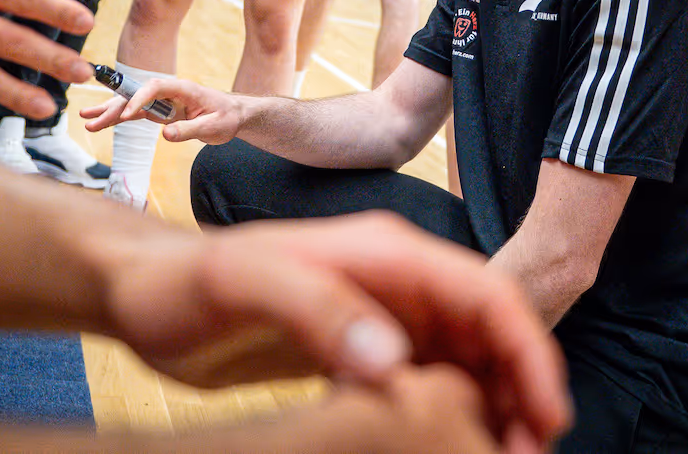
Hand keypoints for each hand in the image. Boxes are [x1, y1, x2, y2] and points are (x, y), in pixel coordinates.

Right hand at [80, 74, 243, 143]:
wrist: (234, 116)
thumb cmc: (226, 117)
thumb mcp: (213, 127)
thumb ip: (189, 130)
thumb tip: (166, 135)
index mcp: (183, 88)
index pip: (155, 87)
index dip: (139, 99)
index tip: (128, 116)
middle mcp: (168, 92)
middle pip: (136, 95)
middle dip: (114, 107)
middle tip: (92, 120)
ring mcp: (162, 101)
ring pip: (131, 104)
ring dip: (109, 112)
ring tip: (87, 120)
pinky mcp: (159, 112)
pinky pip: (135, 114)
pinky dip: (118, 119)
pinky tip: (100, 123)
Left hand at [99, 214, 569, 451]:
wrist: (141, 293)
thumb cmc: (183, 285)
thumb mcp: (242, 286)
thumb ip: (317, 311)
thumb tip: (393, 363)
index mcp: (386, 253)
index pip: (486, 295)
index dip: (528, 354)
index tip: (546, 418)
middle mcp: (394, 277)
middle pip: (489, 332)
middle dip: (521, 392)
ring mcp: (378, 311)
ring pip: (465, 360)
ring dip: (491, 407)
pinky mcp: (357, 345)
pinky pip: (426, 379)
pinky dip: (449, 413)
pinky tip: (440, 449)